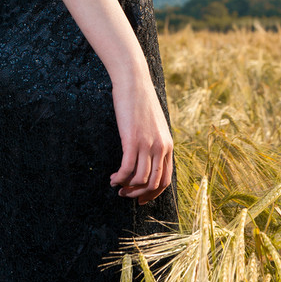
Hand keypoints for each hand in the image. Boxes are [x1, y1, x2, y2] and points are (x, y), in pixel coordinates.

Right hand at [109, 69, 173, 204]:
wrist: (134, 82)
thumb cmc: (141, 102)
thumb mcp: (154, 125)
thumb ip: (155, 141)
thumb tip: (149, 158)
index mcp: (168, 145)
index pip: (166, 179)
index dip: (153, 194)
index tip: (140, 198)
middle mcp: (161, 147)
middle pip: (154, 183)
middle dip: (139, 194)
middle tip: (125, 194)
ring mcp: (147, 144)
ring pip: (140, 179)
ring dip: (126, 187)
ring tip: (116, 185)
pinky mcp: (132, 140)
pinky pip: (127, 169)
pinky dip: (119, 178)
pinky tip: (112, 178)